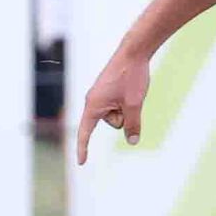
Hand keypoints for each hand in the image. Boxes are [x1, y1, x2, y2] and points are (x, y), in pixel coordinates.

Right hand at [76, 47, 150, 164]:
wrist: (134, 51)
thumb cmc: (131, 77)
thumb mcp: (134, 104)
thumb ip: (132, 125)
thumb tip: (132, 141)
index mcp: (93, 105)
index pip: (85, 132)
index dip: (83, 149)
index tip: (81, 163)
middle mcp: (93, 101)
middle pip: (113, 123)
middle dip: (125, 116)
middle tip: (130, 96)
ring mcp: (101, 95)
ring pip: (118, 114)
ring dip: (127, 106)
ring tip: (131, 89)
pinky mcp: (108, 90)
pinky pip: (119, 104)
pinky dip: (127, 101)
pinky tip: (130, 87)